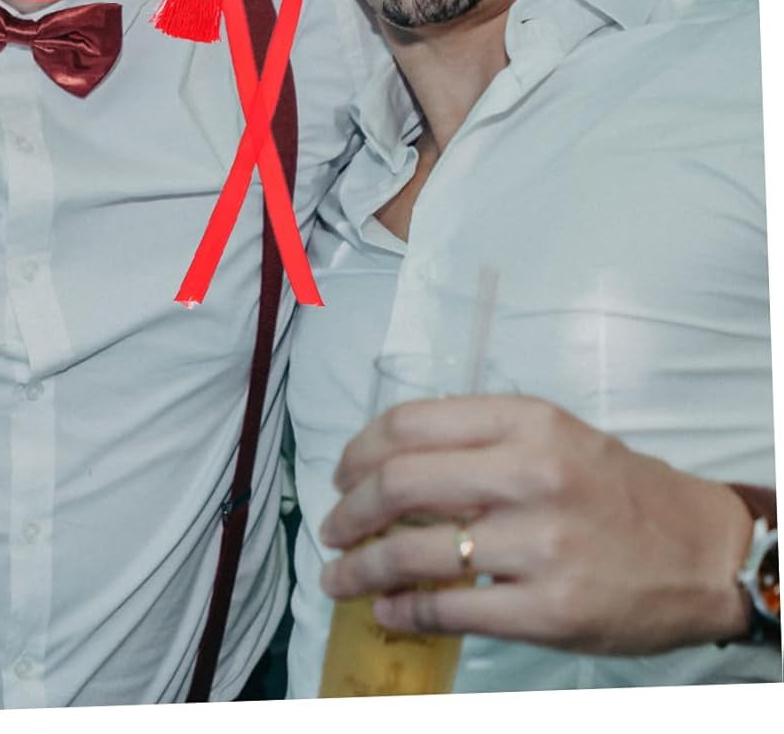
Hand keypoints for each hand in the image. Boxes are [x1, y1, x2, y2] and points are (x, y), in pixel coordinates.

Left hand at [318, 394, 754, 655]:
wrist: (702, 551)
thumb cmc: (615, 490)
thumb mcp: (551, 436)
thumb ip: (476, 443)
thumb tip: (385, 468)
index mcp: (523, 421)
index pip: (408, 424)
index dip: (358, 452)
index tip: (341, 475)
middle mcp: (529, 475)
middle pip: (398, 484)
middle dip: (348, 511)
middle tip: (330, 529)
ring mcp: (540, 544)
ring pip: (415, 552)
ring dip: (361, 567)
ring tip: (340, 576)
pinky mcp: (551, 609)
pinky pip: (452, 610)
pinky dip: (406, 611)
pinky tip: (388, 610)